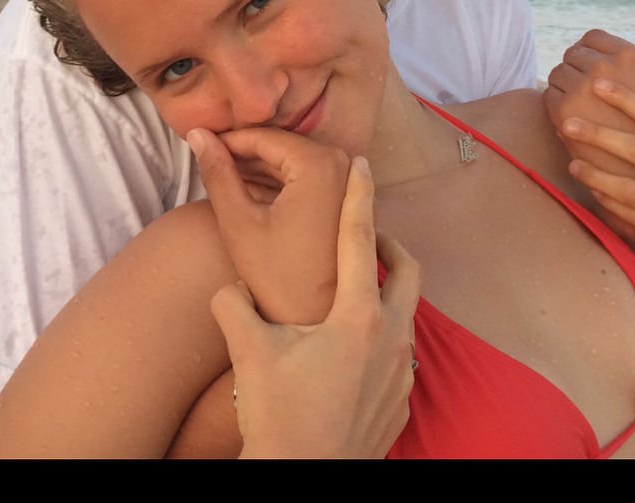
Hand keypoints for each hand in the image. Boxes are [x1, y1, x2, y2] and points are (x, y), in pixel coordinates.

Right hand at [189, 125, 349, 323]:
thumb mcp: (238, 223)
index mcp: (321, 164)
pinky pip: (311, 178)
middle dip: (244, 154)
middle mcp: (344, 164)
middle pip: (283, 147)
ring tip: (224, 180)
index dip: (227, 140)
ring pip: (295, 162)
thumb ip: (216, 173)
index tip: (197, 144)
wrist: (317, 323)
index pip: (264, 137)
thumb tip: (196, 133)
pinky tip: (251, 195)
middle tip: (208, 163)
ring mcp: (352, 182)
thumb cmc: (277, 279)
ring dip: (261, 169)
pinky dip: (281, 183)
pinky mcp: (350, 200)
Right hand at [211, 155, 419, 458]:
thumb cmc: (279, 415)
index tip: (362, 164)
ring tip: (353, 295)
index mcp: (358, 314)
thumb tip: (227, 286)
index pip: (360, 238)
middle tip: (367, 237)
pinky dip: (382, 337)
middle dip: (390, 245)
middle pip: (407, 270)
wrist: (304, 480)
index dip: (359, 196)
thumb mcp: (249, 350)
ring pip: (406, 314)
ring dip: (384, 294)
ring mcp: (402, 372)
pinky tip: (350, 351)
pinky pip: (401, 354)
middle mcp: (391, 337)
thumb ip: (234, 304)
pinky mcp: (401, 402)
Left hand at [545, 29, 634, 179]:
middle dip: (575, 70)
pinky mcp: (563, 109)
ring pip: (557, 73)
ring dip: (563, 88)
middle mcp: (605, 67)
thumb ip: (615, 63)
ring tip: (582, 109)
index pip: (592, 36)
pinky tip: (574, 121)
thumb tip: (578, 45)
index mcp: (630, 56)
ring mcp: (583, 87)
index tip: (593, 72)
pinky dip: (555, 106)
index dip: (588, 52)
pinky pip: (548, 95)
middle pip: (572, 54)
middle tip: (587, 95)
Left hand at [563, 79, 634, 294]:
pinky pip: (633, 216)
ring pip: (630, 189)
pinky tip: (591, 190)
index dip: (627, 100)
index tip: (598, 83)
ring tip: (572, 162)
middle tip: (568, 121)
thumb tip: (629, 110)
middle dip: (600, 135)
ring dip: (596, 175)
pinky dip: (610, 202)